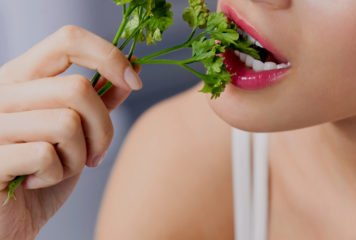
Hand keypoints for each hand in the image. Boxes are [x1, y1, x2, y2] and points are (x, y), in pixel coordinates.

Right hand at [0, 25, 141, 239]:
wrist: (11, 217)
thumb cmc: (44, 171)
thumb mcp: (77, 132)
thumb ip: (99, 100)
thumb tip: (131, 73)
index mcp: (23, 77)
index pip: (68, 40)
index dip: (108, 56)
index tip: (134, 81)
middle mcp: (3, 92)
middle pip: (79, 88)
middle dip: (102, 128)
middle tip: (96, 153)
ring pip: (68, 122)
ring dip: (80, 155)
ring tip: (65, 167)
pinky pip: (46, 155)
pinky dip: (56, 175)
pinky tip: (39, 180)